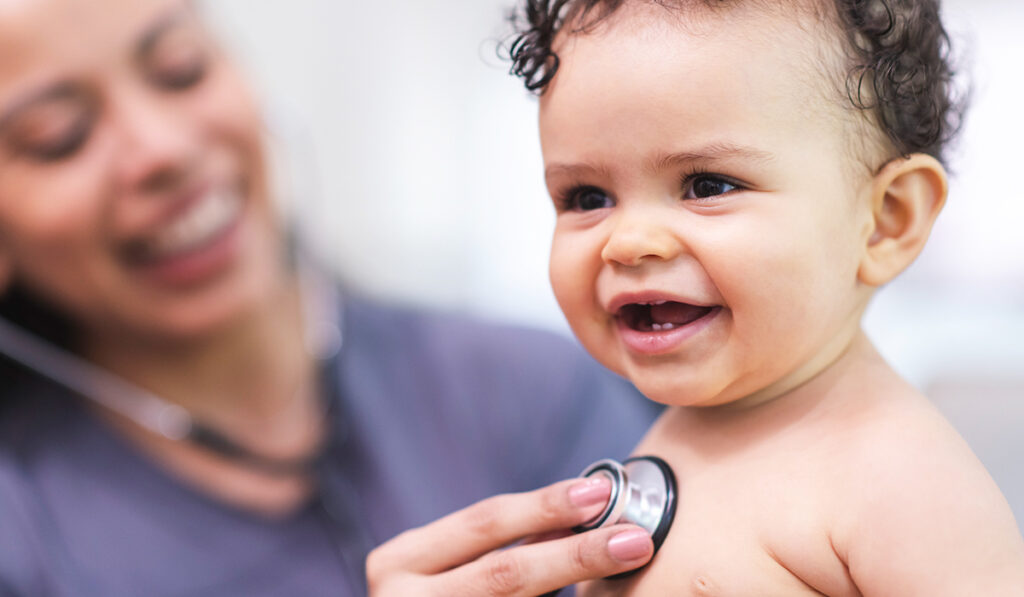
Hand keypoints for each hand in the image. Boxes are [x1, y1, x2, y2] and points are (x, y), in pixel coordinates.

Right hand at [366, 477, 653, 595]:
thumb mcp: (436, 569)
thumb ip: (490, 547)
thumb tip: (572, 518)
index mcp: (398, 562)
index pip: (483, 524)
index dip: (545, 506)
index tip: (600, 492)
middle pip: (505, 573)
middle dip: (575, 554)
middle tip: (634, 539)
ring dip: (574, 586)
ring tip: (624, 563)